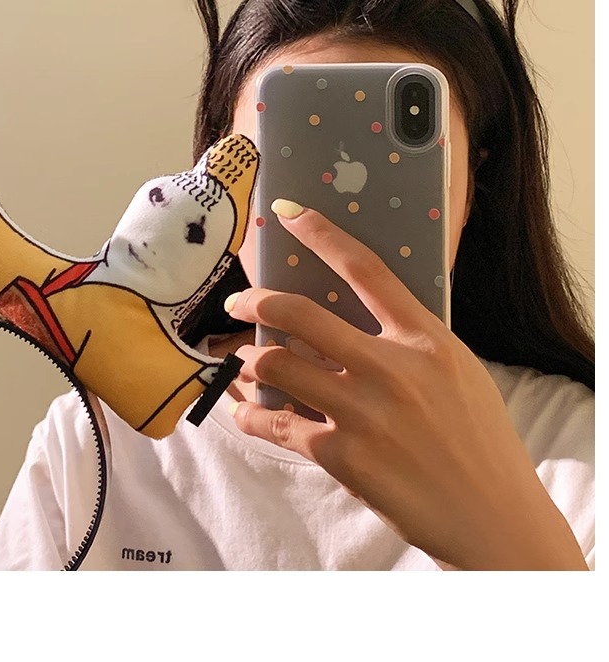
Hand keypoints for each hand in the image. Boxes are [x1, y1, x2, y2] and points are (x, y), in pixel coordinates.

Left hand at [225, 201, 587, 570]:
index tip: (288, 212)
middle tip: (238, 304)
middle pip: (300, 313)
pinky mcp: (341, 456)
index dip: (321, 234)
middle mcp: (391, 368)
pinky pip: (275, 423)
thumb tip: (357, 313)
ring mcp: (363, 412)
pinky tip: (246, 411)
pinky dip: (251, 415)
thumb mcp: (460, 371)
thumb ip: (412, 340)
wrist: (493, 518)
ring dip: (248, 360)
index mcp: (425, 339)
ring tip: (242, 363)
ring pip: (275, 365)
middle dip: (255, 302)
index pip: (366, 269)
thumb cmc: (479, 441)